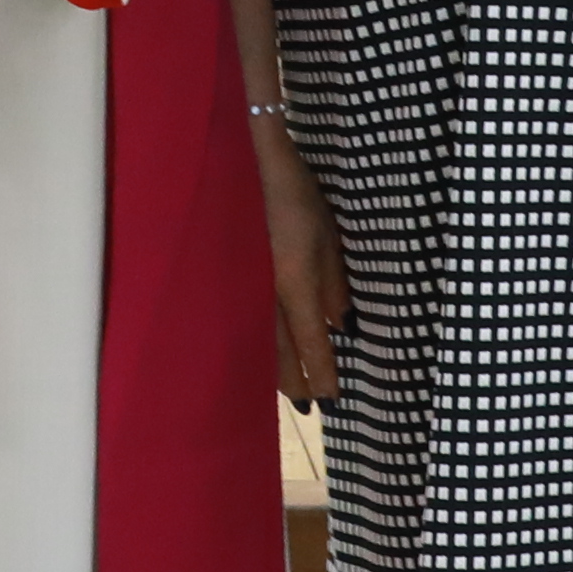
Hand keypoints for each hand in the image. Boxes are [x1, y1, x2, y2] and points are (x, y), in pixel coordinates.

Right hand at [256, 124, 343, 407]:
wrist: (244, 163)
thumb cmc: (296, 194)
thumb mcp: (329, 236)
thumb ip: (335, 284)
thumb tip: (341, 325)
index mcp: (295, 283)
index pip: (312, 342)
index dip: (322, 373)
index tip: (331, 401)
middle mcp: (266, 294)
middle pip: (279, 352)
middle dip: (295, 383)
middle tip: (308, 408)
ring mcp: (244, 288)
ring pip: (260, 340)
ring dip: (275, 368)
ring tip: (289, 388)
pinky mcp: (231, 280)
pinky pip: (247, 320)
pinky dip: (258, 341)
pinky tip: (262, 351)